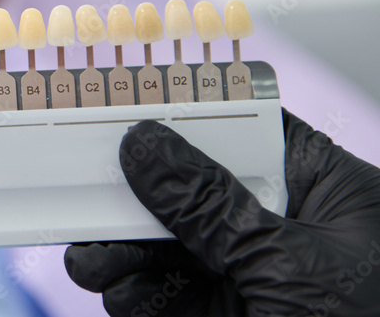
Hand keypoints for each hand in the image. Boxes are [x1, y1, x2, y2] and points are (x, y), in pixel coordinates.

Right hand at [65, 109, 379, 315]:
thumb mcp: (292, 264)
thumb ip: (212, 209)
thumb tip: (146, 147)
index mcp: (322, 188)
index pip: (241, 131)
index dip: (179, 118)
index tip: (121, 113)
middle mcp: (283, 225)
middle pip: (190, 191)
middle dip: (135, 201)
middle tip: (88, 204)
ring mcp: (255, 275)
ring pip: (171, 247)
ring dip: (125, 252)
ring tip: (92, 261)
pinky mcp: (230, 316)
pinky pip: (170, 296)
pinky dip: (138, 295)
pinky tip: (120, 292)